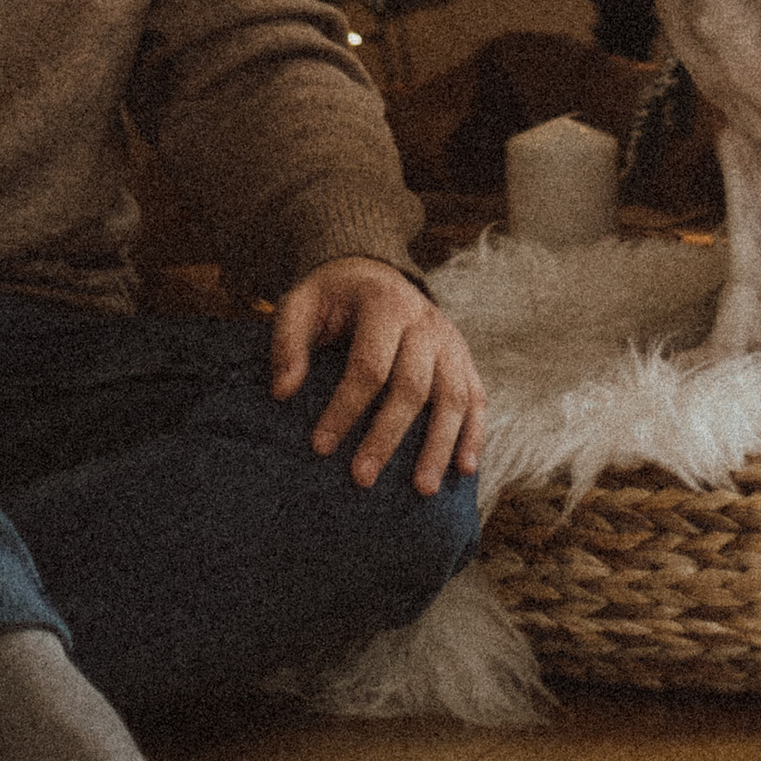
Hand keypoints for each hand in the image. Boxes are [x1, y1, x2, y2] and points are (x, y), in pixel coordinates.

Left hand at [270, 257, 486, 496]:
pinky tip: (465, 469)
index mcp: (385, 304)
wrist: (377, 270)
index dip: (345, 408)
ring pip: (453, 397)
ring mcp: (450, 341)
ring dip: (439, 445)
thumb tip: (283, 392)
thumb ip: (288, 342)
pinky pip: (477, 397)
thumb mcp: (302, 303)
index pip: (368, 365)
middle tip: (361, 478)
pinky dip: (475, 433)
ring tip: (422, 490)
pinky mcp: (463, 359)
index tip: (320, 446)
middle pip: (412, 386)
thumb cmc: (334, 296)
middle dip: (387, 436)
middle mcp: (424, 322)